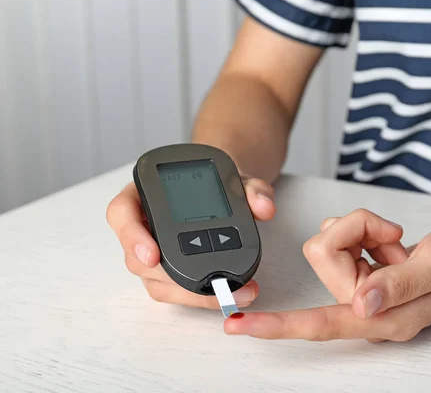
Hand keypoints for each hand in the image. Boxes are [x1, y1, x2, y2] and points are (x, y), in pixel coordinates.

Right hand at [106, 175, 275, 308]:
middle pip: (137, 260)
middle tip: (208, 285)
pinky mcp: (169, 274)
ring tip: (232, 294)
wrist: (224, 196)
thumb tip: (264, 207)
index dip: (131, 237)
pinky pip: (176, 291)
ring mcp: (152, 254)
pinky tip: (231, 297)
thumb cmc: (218, 184)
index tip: (152, 255)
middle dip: (173, 279)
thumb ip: (252, 187)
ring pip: (158, 284)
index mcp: (142, 194)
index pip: (121, 214)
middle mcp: (141, 227)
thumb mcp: (237, 178)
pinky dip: (202, 297)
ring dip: (193, 295)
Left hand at [224, 209, 430, 340]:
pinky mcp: (362, 268)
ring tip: (397, 241)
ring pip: (329, 242)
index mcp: (385, 319)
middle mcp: (367, 308)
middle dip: (356, 231)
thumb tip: (360, 307)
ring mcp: (363, 288)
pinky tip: (389, 240)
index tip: (239, 325)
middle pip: (323, 257)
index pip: (321, 324)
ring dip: (362, 229)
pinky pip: (339, 235)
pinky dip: (363, 227)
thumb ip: (398, 285)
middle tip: (394, 236)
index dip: (278, 325)